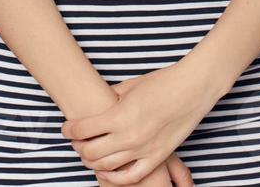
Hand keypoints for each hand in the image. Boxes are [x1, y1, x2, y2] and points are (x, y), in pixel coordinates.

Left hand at [63, 58, 219, 184]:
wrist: (192, 88)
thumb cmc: (162, 82)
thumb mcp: (129, 86)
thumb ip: (109, 99)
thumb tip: (95, 105)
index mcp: (119, 115)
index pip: (82, 130)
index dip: (69, 130)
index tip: (66, 128)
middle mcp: (128, 136)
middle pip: (90, 151)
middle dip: (78, 146)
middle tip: (76, 141)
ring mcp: (143, 149)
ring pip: (106, 166)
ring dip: (92, 161)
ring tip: (89, 154)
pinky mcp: (157, 157)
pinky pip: (131, 176)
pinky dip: (114, 177)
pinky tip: (106, 171)